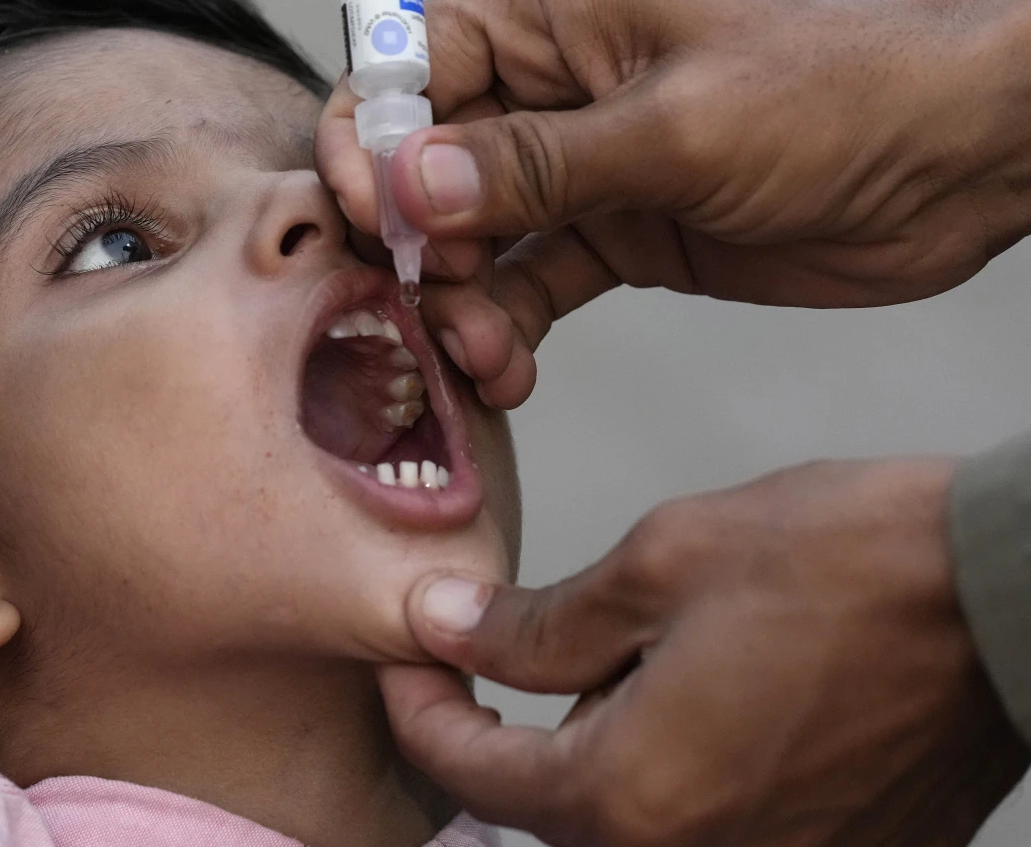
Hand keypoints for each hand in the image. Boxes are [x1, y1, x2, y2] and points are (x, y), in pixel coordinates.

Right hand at [317, 0, 1030, 404]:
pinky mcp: (610, 233)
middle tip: (430, 311)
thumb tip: (413, 184)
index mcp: (548, 16)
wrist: (950, 162)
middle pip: (424, 167)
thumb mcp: (677, 128)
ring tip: (484, 357)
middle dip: (414, 246)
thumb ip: (537, 165)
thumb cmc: (837, 94)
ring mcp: (577, 166)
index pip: (406, 69)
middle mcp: (547, 87)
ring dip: (459, 304)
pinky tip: (511, 369)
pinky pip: (526, 284)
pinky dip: (507, 329)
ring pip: (469, 240)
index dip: (370, 145)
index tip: (372, 223)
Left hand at [378, 459, 1029, 846]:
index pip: (475, 774)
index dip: (424, 712)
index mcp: (635, 794)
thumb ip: (538, 624)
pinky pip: (708, 832)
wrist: (1005, 593)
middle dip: (508, 739)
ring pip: (627, 825)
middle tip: (505, 659)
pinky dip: (675, 779)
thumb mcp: (663, 563)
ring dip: (598, 758)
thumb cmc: (846, 565)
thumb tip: (445, 629)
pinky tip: (701, 707)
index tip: (410, 663)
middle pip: (549, 812)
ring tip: (623, 670)